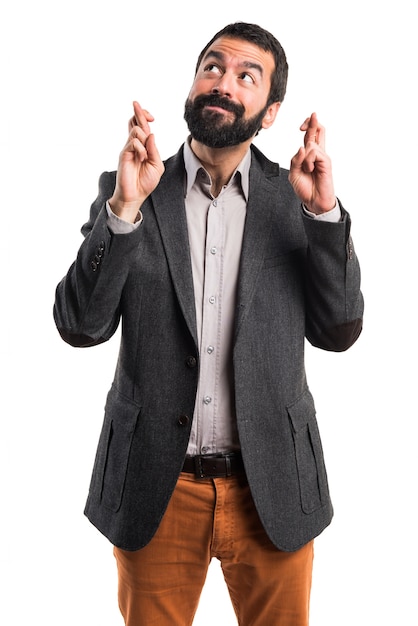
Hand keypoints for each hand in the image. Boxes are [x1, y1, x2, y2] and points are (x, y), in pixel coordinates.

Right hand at [109, 101, 164, 222]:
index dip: (145, 117)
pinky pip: (133, 142)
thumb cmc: (145, 182)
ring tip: (144, 155)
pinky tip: (141, 159)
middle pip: (135, 122)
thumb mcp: (156, 165)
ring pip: (136, 130)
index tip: (152, 116)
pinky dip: (141, 149)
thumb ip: (154, 150)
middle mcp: (135, 145)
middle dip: (138, 112)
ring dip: (144, 139)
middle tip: (135, 102)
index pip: (142, 127)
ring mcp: (128, 149)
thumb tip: (151, 134)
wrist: (135, 195)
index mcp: (144, 147)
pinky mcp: (124, 154)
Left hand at [289, 112, 335, 214]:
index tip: (301, 126)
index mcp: (309, 155)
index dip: (307, 127)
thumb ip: (295, 160)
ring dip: (304, 158)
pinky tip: (311, 170)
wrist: (314, 201)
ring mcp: (323, 156)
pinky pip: (313, 153)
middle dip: (313, 122)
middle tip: (313, 114)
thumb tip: (302, 147)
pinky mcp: (326, 161)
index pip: (310, 136)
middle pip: (317, 131)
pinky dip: (308, 161)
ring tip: (307, 170)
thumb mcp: (294, 173)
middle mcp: (317, 153)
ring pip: (309, 145)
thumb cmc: (305, 188)